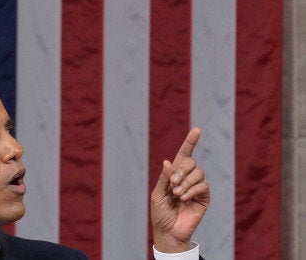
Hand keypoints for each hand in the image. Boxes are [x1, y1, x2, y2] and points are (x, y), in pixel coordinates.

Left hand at [150, 127, 209, 252]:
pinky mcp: (204, 198)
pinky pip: (203, 186)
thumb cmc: (160, 213)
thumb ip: (164, 178)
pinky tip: (184, 199)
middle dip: (181, 170)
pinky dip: (192, 190)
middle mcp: (187, 178)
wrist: (168, 231)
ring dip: (186, 182)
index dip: (190, 142)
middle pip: (191, 162)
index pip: (184, 155)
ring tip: (177, 194)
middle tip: (172, 184)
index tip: (197, 130)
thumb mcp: (157, 194)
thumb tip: (168, 161)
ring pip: (199, 173)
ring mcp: (197, 187)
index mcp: (174, 174)